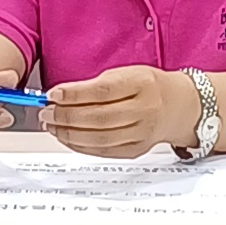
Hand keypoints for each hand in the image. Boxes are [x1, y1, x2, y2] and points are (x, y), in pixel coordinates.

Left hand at [43, 66, 196, 159]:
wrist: (179, 106)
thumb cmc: (149, 85)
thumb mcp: (128, 72)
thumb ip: (98, 83)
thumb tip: (63, 94)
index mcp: (141, 84)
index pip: (102, 91)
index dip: (75, 94)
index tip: (53, 94)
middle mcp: (143, 110)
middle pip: (99, 118)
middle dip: (66, 117)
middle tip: (46, 113)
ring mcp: (141, 134)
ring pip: (99, 138)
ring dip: (70, 134)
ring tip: (52, 126)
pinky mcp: (136, 151)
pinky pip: (104, 151)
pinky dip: (82, 146)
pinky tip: (68, 138)